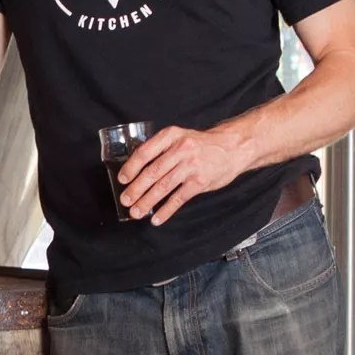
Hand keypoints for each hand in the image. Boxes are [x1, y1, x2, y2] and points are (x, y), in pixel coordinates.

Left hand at [117, 123, 251, 224]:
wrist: (232, 148)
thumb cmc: (201, 145)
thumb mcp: (180, 137)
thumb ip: (161, 149)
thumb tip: (136, 169)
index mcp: (171, 136)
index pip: (145, 152)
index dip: (131, 167)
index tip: (122, 179)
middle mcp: (180, 149)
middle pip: (152, 172)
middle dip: (136, 189)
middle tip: (125, 200)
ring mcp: (191, 166)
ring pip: (163, 187)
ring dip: (147, 202)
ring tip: (136, 212)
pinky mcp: (200, 182)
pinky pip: (178, 199)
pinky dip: (165, 211)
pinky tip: (156, 218)